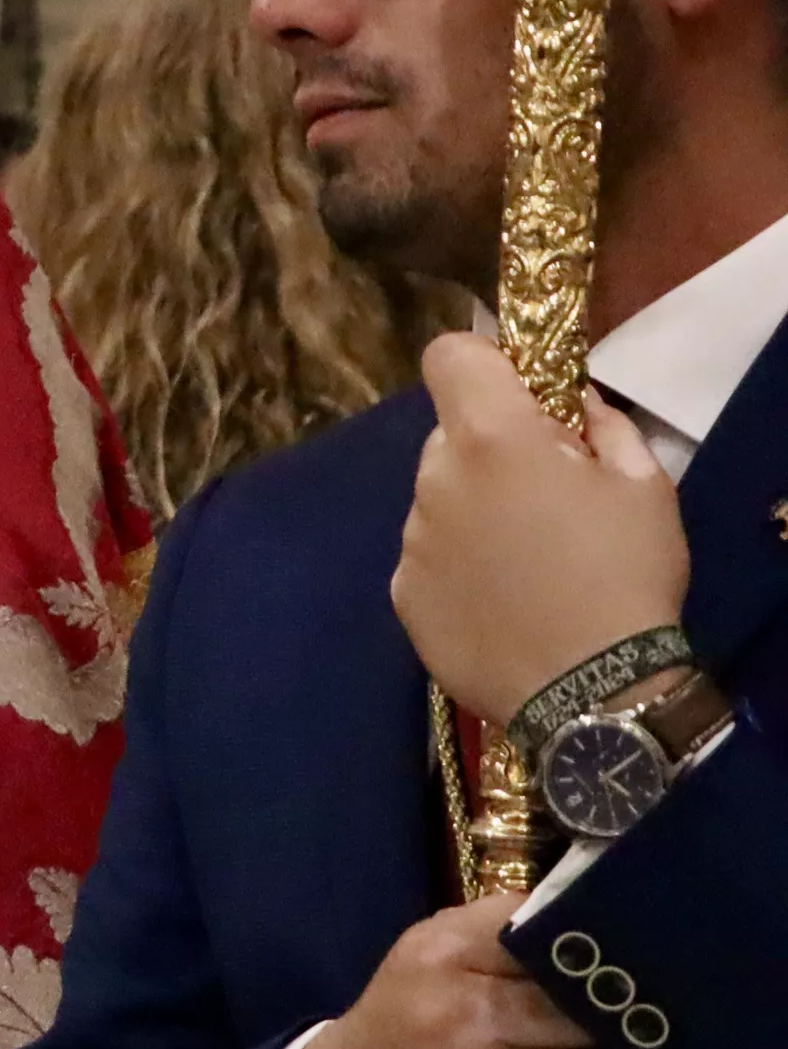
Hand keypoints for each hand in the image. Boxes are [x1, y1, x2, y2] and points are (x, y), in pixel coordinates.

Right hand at [284, 897, 615, 1048]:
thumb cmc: (398, 1029)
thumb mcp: (431, 958)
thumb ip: (508, 932)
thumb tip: (611, 932)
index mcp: (443, 950)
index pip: (562, 941)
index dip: (589, 970)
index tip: (586, 986)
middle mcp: (455, 1010)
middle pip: (589, 1019)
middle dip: (593, 1038)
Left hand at [394, 333, 686, 725]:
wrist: (592, 692)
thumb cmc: (626, 576)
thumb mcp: (644, 486)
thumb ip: (601, 426)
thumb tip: (572, 401)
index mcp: (491, 439)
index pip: (449, 355)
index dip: (483, 363)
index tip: (520, 395)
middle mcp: (435, 479)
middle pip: (448, 434)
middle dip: (489, 448)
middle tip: (545, 494)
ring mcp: (411, 540)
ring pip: (438, 497)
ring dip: (472, 509)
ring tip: (528, 560)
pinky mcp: (403, 593)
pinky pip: (428, 554)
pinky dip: (458, 563)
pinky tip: (503, 599)